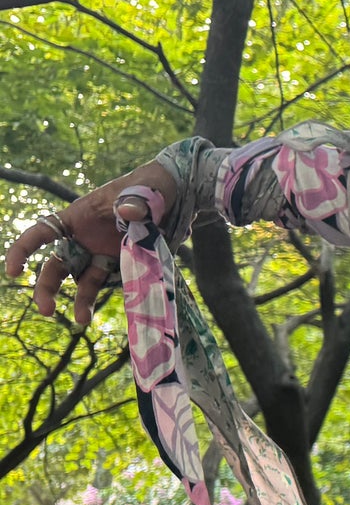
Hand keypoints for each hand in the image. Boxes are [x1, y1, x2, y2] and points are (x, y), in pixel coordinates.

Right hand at [4, 162, 178, 324]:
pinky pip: (108, 281)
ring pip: (81, 278)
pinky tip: (102, 312)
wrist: (178, 193)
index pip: (41, 232)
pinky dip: (105, 296)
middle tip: (46, 310)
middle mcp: (85, 236)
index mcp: (78, 216)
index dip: (22, 250)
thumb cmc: (152, 184)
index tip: (13, 271)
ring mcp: (102, 251)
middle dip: (47, 287)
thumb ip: (136, 202)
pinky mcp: (122, 261)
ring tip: (82, 320)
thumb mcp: (145, 189)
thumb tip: (127, 212)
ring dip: (80, 299)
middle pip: (57, 264)